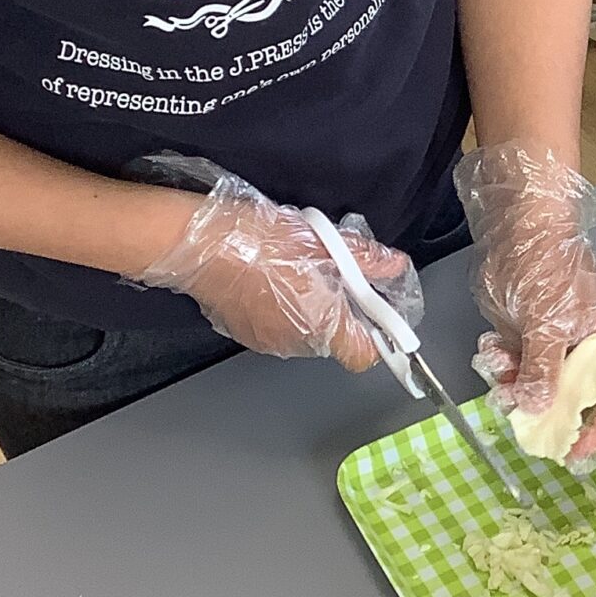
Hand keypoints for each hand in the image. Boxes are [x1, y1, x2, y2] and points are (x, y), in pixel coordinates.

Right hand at [128, 158, 422, 368]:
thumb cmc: (262, 241)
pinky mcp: (243, 333)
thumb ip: (364, 259)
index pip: (365, 355)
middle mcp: (297, 343)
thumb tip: (394, 265)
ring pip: (305, 332)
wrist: (201, 245)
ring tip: (299, 272)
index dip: (377, 336)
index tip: (377, 311)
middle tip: (335, 275)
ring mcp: (267, 342)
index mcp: (323, 325)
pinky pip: (277, 328)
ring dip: (310, 309)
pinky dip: (282, 310)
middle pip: (335, 340)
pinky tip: (272, 280)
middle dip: (341, 312)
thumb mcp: (321, 241)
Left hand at [456, 144, 595, 464]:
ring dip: (515, 388)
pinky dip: (501, 368)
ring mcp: (556, 347)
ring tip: (499, 366)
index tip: (571, 452)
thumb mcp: (548, 323)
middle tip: (519, 416)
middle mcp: (588, 353)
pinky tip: (491, 348)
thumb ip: (544, 371)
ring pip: (539, 391)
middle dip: (544, 411)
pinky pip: (516, 371)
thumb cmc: (547, 266)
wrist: (517, 226)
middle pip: (575, 404)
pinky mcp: (528, 340)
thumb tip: (539, 410)